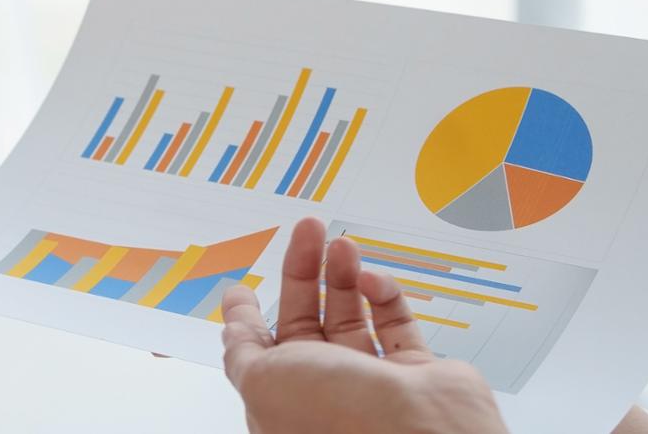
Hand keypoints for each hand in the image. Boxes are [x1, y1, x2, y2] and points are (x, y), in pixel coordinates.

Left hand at [220, 217, 506, 433]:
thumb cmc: (336, 419)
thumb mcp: (260, 379)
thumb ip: (243, 349)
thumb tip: (232, 323)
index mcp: (282, 400)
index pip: (260, 353)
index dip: (249, 317)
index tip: (244, 287)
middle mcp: (326, 393)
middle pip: (306, 322)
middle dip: (302, 274)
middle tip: (308, 233)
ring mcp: (371, 383)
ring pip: (351, 316)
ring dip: (343, 276)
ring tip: (342, 245)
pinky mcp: (415, 373)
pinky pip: (396, 324)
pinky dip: (385, 296)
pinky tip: (373, 281)